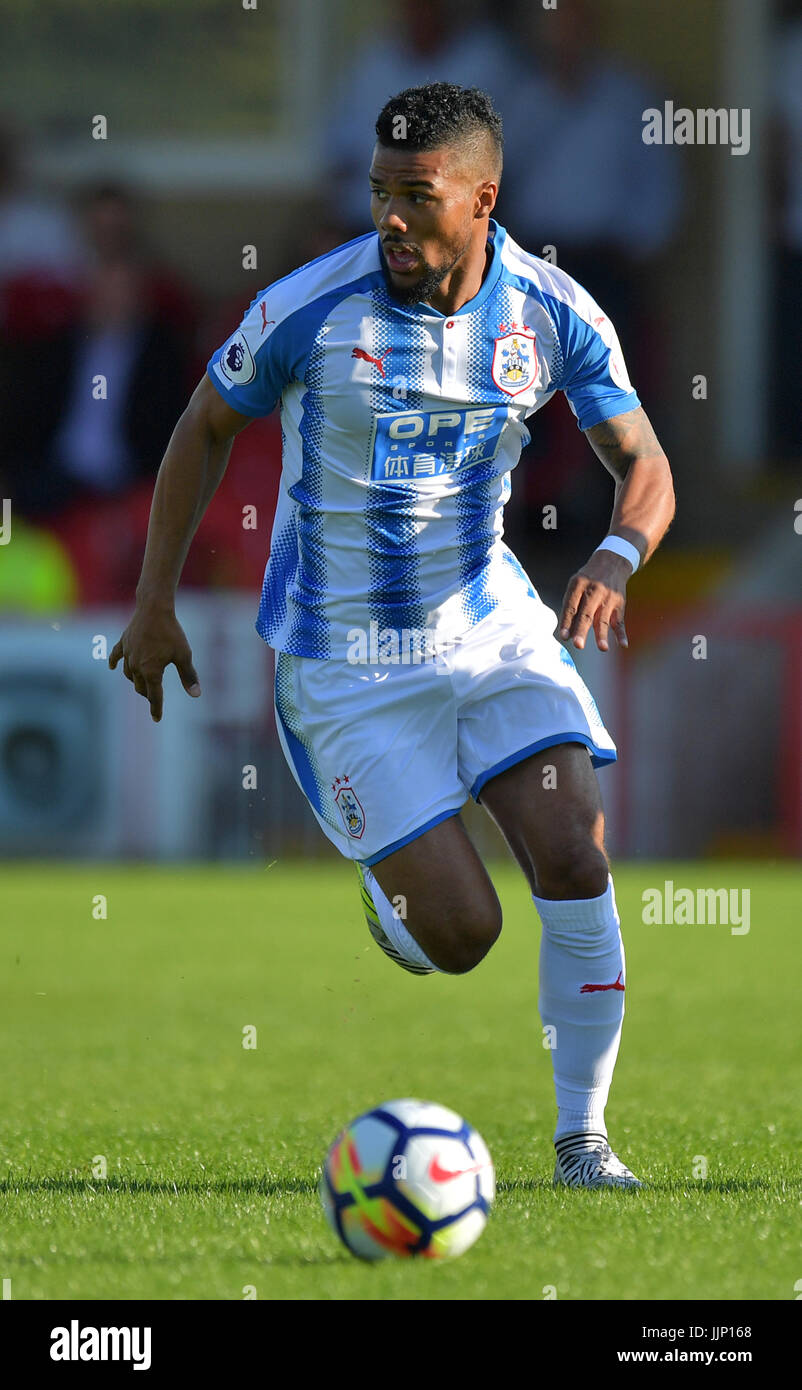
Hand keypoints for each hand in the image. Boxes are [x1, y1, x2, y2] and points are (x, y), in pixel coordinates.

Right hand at [109, 603, 200, 721]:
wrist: (154, 608)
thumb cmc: (172, 632)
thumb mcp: (184, 655)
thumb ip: (188, 676)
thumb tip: (196, 695)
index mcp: (151, 671)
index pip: (154, 696)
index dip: (156, 708)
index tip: (157, 718)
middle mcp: (136, 666)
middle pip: (140, 687)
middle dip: (148, 694)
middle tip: (155, 697)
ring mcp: (128, 655)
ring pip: (129, 675)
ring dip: (136, 681)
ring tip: (143, 683)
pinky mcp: (123, 643)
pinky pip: (116, 656)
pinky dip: (115, 662)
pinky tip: (112, 667)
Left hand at [557, 551, 630, 651]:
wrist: (613, 561)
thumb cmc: (588, 579)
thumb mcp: (576, 584)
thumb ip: (571, 605)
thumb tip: (566, 631)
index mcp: (578, 585)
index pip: (571, 606)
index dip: (567, 622)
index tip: (563, 636)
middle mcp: (594, 590)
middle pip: (586, 614)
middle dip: (582, 630)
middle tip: (577, 645)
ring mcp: (608, 597)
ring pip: (604, 619)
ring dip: (603, 635)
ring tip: (602, 648)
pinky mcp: (619, 603)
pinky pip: (620, 621)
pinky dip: (622, 633)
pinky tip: (623, 644)